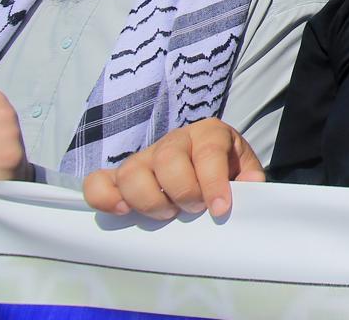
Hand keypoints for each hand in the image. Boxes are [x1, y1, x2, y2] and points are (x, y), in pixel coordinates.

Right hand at [82, 119, 263, 217]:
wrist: (206, 164)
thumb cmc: (226, 168)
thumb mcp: (244, 167)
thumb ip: (249, 177)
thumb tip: (250, 188)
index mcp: (209, 133)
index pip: (208, 152)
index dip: (213, 182)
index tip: (219, 209)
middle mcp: (174, 140)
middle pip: (167, 159)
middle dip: (182, 190)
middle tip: (193, 210)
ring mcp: (144, 157)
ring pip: (131, 171)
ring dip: (148, 199)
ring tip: (167, 214)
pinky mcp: (120, 176)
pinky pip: (98, 181)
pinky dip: (104, 197)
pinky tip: (124, 211)